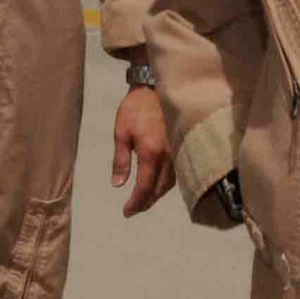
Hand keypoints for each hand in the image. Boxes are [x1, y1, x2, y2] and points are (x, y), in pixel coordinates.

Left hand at [112, 86, 174, 218]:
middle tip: (133, 209)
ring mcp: (178, 151)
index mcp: (151, 153)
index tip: (126, 212)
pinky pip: (176, 173)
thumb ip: (120, 160)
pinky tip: (157, 184)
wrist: (156, 86)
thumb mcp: (121, 132)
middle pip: (159, 189)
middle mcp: (168, 156)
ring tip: (143, 200)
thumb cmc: (136, 108)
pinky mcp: (181, 146)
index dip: (136, 203)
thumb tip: (118, 185)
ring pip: (170, 183)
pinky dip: (165, 183)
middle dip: (145, 203)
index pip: (145, 187)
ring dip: (156, 195)